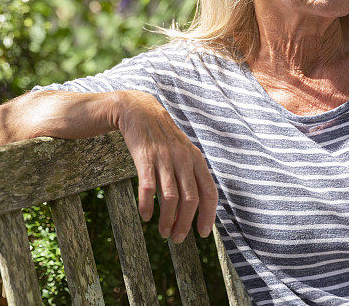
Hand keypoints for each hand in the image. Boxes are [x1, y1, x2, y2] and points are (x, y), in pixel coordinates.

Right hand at [111, 90, 217, 242]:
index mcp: (196, 159)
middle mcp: (183, 160)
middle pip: (190, 199)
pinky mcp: (145, 159)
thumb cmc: (162, 137)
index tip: (203, 233)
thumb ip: (191, 173)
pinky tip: (145, 216)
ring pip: (171, 198)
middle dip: (185, 223)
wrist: (139, 111)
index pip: (209, 192)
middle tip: (178, 238)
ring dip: (168, 219)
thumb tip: (195, 204)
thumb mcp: (183, 151)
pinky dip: (147, 205)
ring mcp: (165, 159)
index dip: (208, 215)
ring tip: (163, 232)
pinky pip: (148, 188)